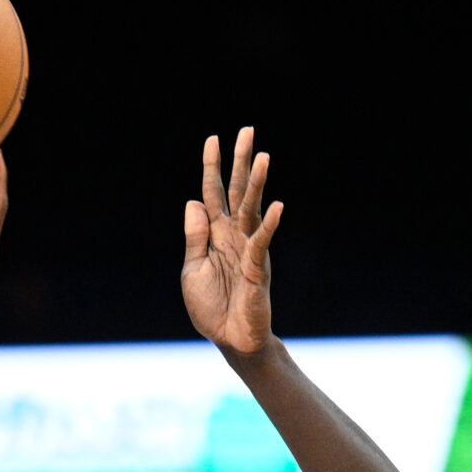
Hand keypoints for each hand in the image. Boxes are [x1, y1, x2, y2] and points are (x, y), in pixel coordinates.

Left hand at [181, 128, 282, 358]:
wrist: (230, 340)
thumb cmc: (211, 308)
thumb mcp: (193, 269)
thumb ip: (195, 237)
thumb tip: (193, 201)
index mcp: (215, 234)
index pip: (213, 193)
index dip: (212, 167)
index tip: (213, 138)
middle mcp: (234, 235)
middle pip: (238, 191)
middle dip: (240, 161)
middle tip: (247, 130)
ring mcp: (248, 249)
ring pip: (253, 209)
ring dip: (258, 183)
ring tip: (263, 156)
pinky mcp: (258, 268)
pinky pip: (263, 242)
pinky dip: (269, 225)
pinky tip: (278, 206)